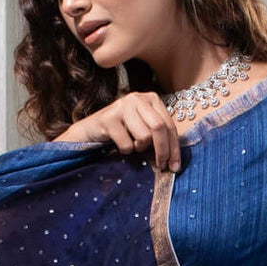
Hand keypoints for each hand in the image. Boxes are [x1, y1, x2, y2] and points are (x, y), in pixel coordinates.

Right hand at [56, 91, 181, 171]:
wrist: (91, 130)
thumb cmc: (122, 132)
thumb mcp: (144, 129)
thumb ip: (160, 136)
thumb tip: (175, 162)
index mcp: (151, 99)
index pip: (170, 125)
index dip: (174, 148)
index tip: (175, 167)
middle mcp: (137, 98)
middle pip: (159, 128)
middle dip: (163, 151)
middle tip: (162, 167)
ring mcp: (122, 106)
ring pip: (144, 136)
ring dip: (139, 148)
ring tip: (131, 145)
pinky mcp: (108, 118)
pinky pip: (127, 144)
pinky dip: (125, 151)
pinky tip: (118, 144)